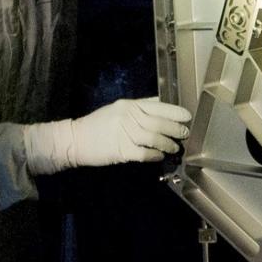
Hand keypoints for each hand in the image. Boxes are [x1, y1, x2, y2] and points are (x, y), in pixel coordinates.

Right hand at [72, 97, 191, 164]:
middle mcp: (129, 117)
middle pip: (159, 123)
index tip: (187, 116)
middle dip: (175, 129)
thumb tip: (160, 105)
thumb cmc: (98, 124)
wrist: (74, 139)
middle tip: (185, 133)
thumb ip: (139, 107)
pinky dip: (154, 155)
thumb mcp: (118, 109)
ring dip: (167, 144)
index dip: (175, 112)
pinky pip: (144, 153)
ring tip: (174, 148)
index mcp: (130, 105)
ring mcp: (125, 133)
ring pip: (154, 138)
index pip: (158, 106)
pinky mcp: (121, 150)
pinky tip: (159, 156)